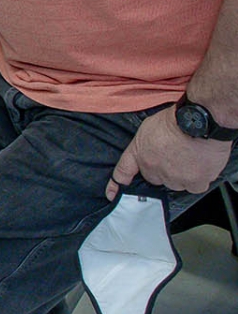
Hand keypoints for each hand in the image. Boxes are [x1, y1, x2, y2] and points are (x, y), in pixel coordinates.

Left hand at [106, 108, 232, 199]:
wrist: (199, 122)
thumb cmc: (177, 119)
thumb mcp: (149, 127)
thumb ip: (146, 145)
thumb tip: (150, 152)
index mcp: (139, 154)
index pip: (123, 172)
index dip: (116, 185)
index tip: (112, 194)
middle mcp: (153, 169)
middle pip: (157, 178)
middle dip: (165, 170)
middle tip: (177, 155)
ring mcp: (173, 178)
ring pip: (178, 183)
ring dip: (184, 175)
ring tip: (192, 157)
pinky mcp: (193, 183)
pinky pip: (195, 186)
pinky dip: (200, 178)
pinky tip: (202, 164)